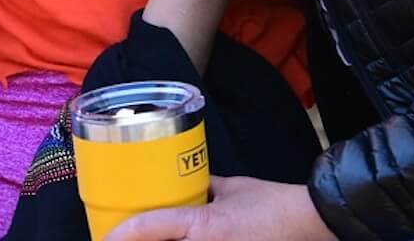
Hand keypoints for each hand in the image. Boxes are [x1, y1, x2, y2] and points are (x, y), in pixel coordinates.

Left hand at [105, 177, 333, 240]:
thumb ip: (200, 185)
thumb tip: (180, 179)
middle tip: (115, 237)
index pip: (149, 227)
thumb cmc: (271, 204)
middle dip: (134, 240)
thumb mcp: (229, 188)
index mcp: (202, 226)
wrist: (309, 221)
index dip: (121, 235)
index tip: (104, 238)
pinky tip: (167, 239)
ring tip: (135, 238)